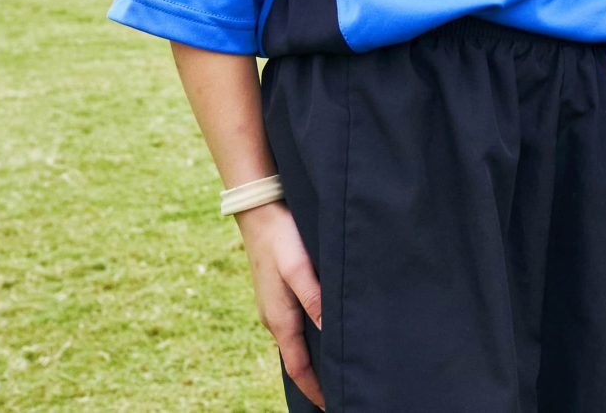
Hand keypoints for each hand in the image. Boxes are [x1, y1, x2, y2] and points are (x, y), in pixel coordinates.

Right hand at [238, 201, 325, 407]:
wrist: (260, 211)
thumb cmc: (282, 238)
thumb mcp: (299, 268)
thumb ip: (314, 298)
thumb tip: (330, 329)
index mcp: (280, 320)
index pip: (298, 368)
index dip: (315, 390)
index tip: (334, 405)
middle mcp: (276, 320)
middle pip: (297, 360)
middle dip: (317, 380)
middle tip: (345, 390)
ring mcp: (276, 308)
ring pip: (297, 343)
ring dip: (315, 360)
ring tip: (339, 369)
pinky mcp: (280, 295)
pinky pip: (296, 327)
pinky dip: (310, 340)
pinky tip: (327, 335)